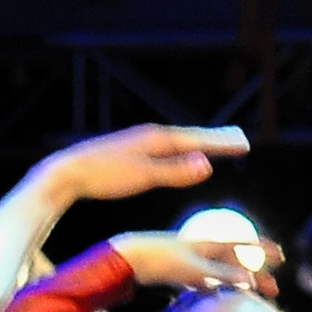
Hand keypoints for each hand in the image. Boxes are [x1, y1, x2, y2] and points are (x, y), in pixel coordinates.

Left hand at [35, 124, 250, 202]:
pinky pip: (162, 151)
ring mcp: (138, 143)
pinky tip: (175, 159)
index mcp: (157, 138)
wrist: (67, 171)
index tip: (244, 144)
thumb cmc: (103, 174)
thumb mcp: (143, 176)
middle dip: (214, 140)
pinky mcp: (127, 152)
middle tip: (238, 141)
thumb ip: (175, 172)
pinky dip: (178, 153)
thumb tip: (208, 166)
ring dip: (197, 146)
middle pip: (190, 138)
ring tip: (213, 148)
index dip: (221, 143)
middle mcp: (149, 136)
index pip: (198, 140)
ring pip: (176, 144)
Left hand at [111, 229, 279, 294]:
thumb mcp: (194, 269)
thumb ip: (222, 275)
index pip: (244, 246)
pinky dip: (211, 285)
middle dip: (256, 275)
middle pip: (236, 262)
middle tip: (273, 290)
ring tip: (249, 292)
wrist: (127, 257)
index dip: (263, 251)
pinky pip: (200, 279)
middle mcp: (202, 250)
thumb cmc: (161, 261)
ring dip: (236, 281)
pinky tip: (212, 294)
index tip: (281, 256)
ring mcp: (189, 259)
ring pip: (219, 271)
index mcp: (209, 245)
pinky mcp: (175, 270)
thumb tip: (251, 280)